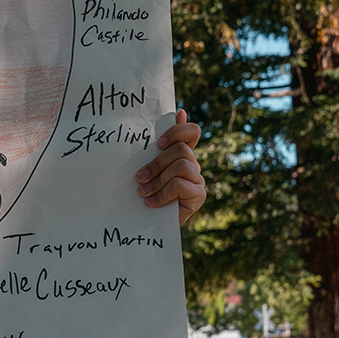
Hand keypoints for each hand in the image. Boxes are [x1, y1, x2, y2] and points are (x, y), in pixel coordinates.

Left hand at [136, 111, 204, 225]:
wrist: (150, 224)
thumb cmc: (147, 191)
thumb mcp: (148, 169)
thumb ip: (157, 146)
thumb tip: (178, 113)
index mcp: (182, 153)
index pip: (192, 132)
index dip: (178, 132)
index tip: (160, 142)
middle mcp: (193, 164)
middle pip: (182, 150)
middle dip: (157, 163)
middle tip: (139, 177)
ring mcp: (198, 179)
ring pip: (182, 166)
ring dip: (158, 180)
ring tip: (143, 192)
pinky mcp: (199, 195)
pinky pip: (180, 185)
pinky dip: (163, 193)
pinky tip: (152, 202)